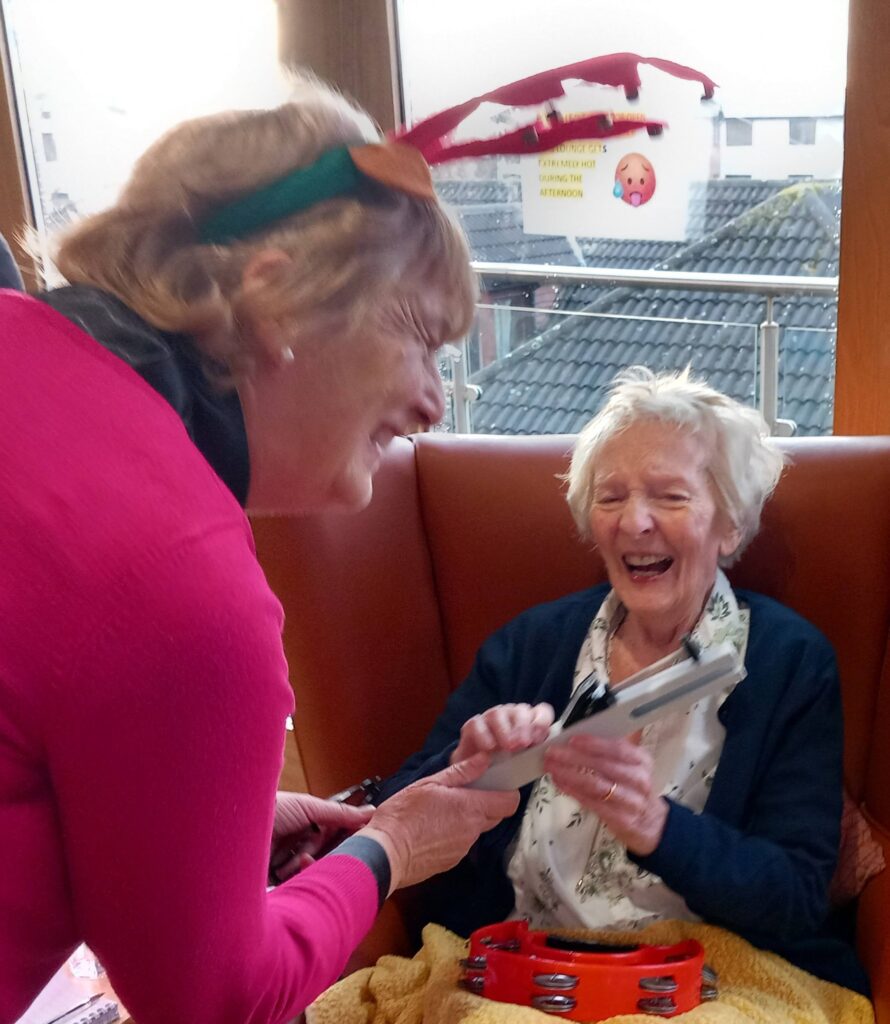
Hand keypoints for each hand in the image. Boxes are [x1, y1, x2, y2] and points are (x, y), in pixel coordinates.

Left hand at [270, 791, 372, 882]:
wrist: (233, 830)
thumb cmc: (268, 809)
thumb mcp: (308, 807)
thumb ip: (339, 813)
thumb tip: (370, 812)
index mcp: (307, 827)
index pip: (335, 838)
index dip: (346, 841)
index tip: (359, 843)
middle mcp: (298, 846)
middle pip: (326, 857)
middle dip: (324, 856)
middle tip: (313, 851)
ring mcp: (287, 866)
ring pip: (313, 873)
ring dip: (307, 867)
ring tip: (294, 858)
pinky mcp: (277, 885)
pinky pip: (298, 886)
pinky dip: (296, 879)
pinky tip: (286, 870)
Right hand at [358, 753, 518, 891]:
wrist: (385, 854)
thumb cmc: (403, 815)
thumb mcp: (429, 784)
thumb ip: (460, 772)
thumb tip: (484, 759)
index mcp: (470, 807)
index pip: (509, 802)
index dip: (508, 791)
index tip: (497, 783)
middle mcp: (472, 830)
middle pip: (496, 815)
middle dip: (488, 803)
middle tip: (467, 792)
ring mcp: (463, 848)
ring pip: (478, 829)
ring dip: (469, 818)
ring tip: (443, 810)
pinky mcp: (452, 861)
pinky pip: (463, 842)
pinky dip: (455, 833)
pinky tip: (434, 827)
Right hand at [450, 702, 554, 763]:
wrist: (479, 775)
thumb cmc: (506, 767)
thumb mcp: (526, 762)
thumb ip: (537, 754)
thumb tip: (550, 755)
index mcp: (529, 722)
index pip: (541, 711)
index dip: (542, 722)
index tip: (539, 739)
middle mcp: (511, 715)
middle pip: (520, 711)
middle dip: (523, 727)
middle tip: (524, 744)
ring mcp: (491, 718)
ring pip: (498, 714)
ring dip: (504, 730)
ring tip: (508, 747)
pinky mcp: (473, 725)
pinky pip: (477, 723)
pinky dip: (484, 734)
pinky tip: (490, 747)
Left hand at [544, 735, 668, 855]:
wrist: (649, 823)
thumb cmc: (631, 787)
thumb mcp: (629, 765)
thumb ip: (608, 751)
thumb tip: (576, 737)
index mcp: (641, 760)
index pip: (618, 748)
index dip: (593, 743)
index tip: (571, 739)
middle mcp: (639, 780)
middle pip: (604, 766)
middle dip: (574, 757)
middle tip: (552, 752)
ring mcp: (632, 801)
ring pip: (596, 785)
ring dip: (570, 774)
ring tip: (552, 767)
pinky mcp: (621, 819)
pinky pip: (593, 803)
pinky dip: (573, 792)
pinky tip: (560, 784)